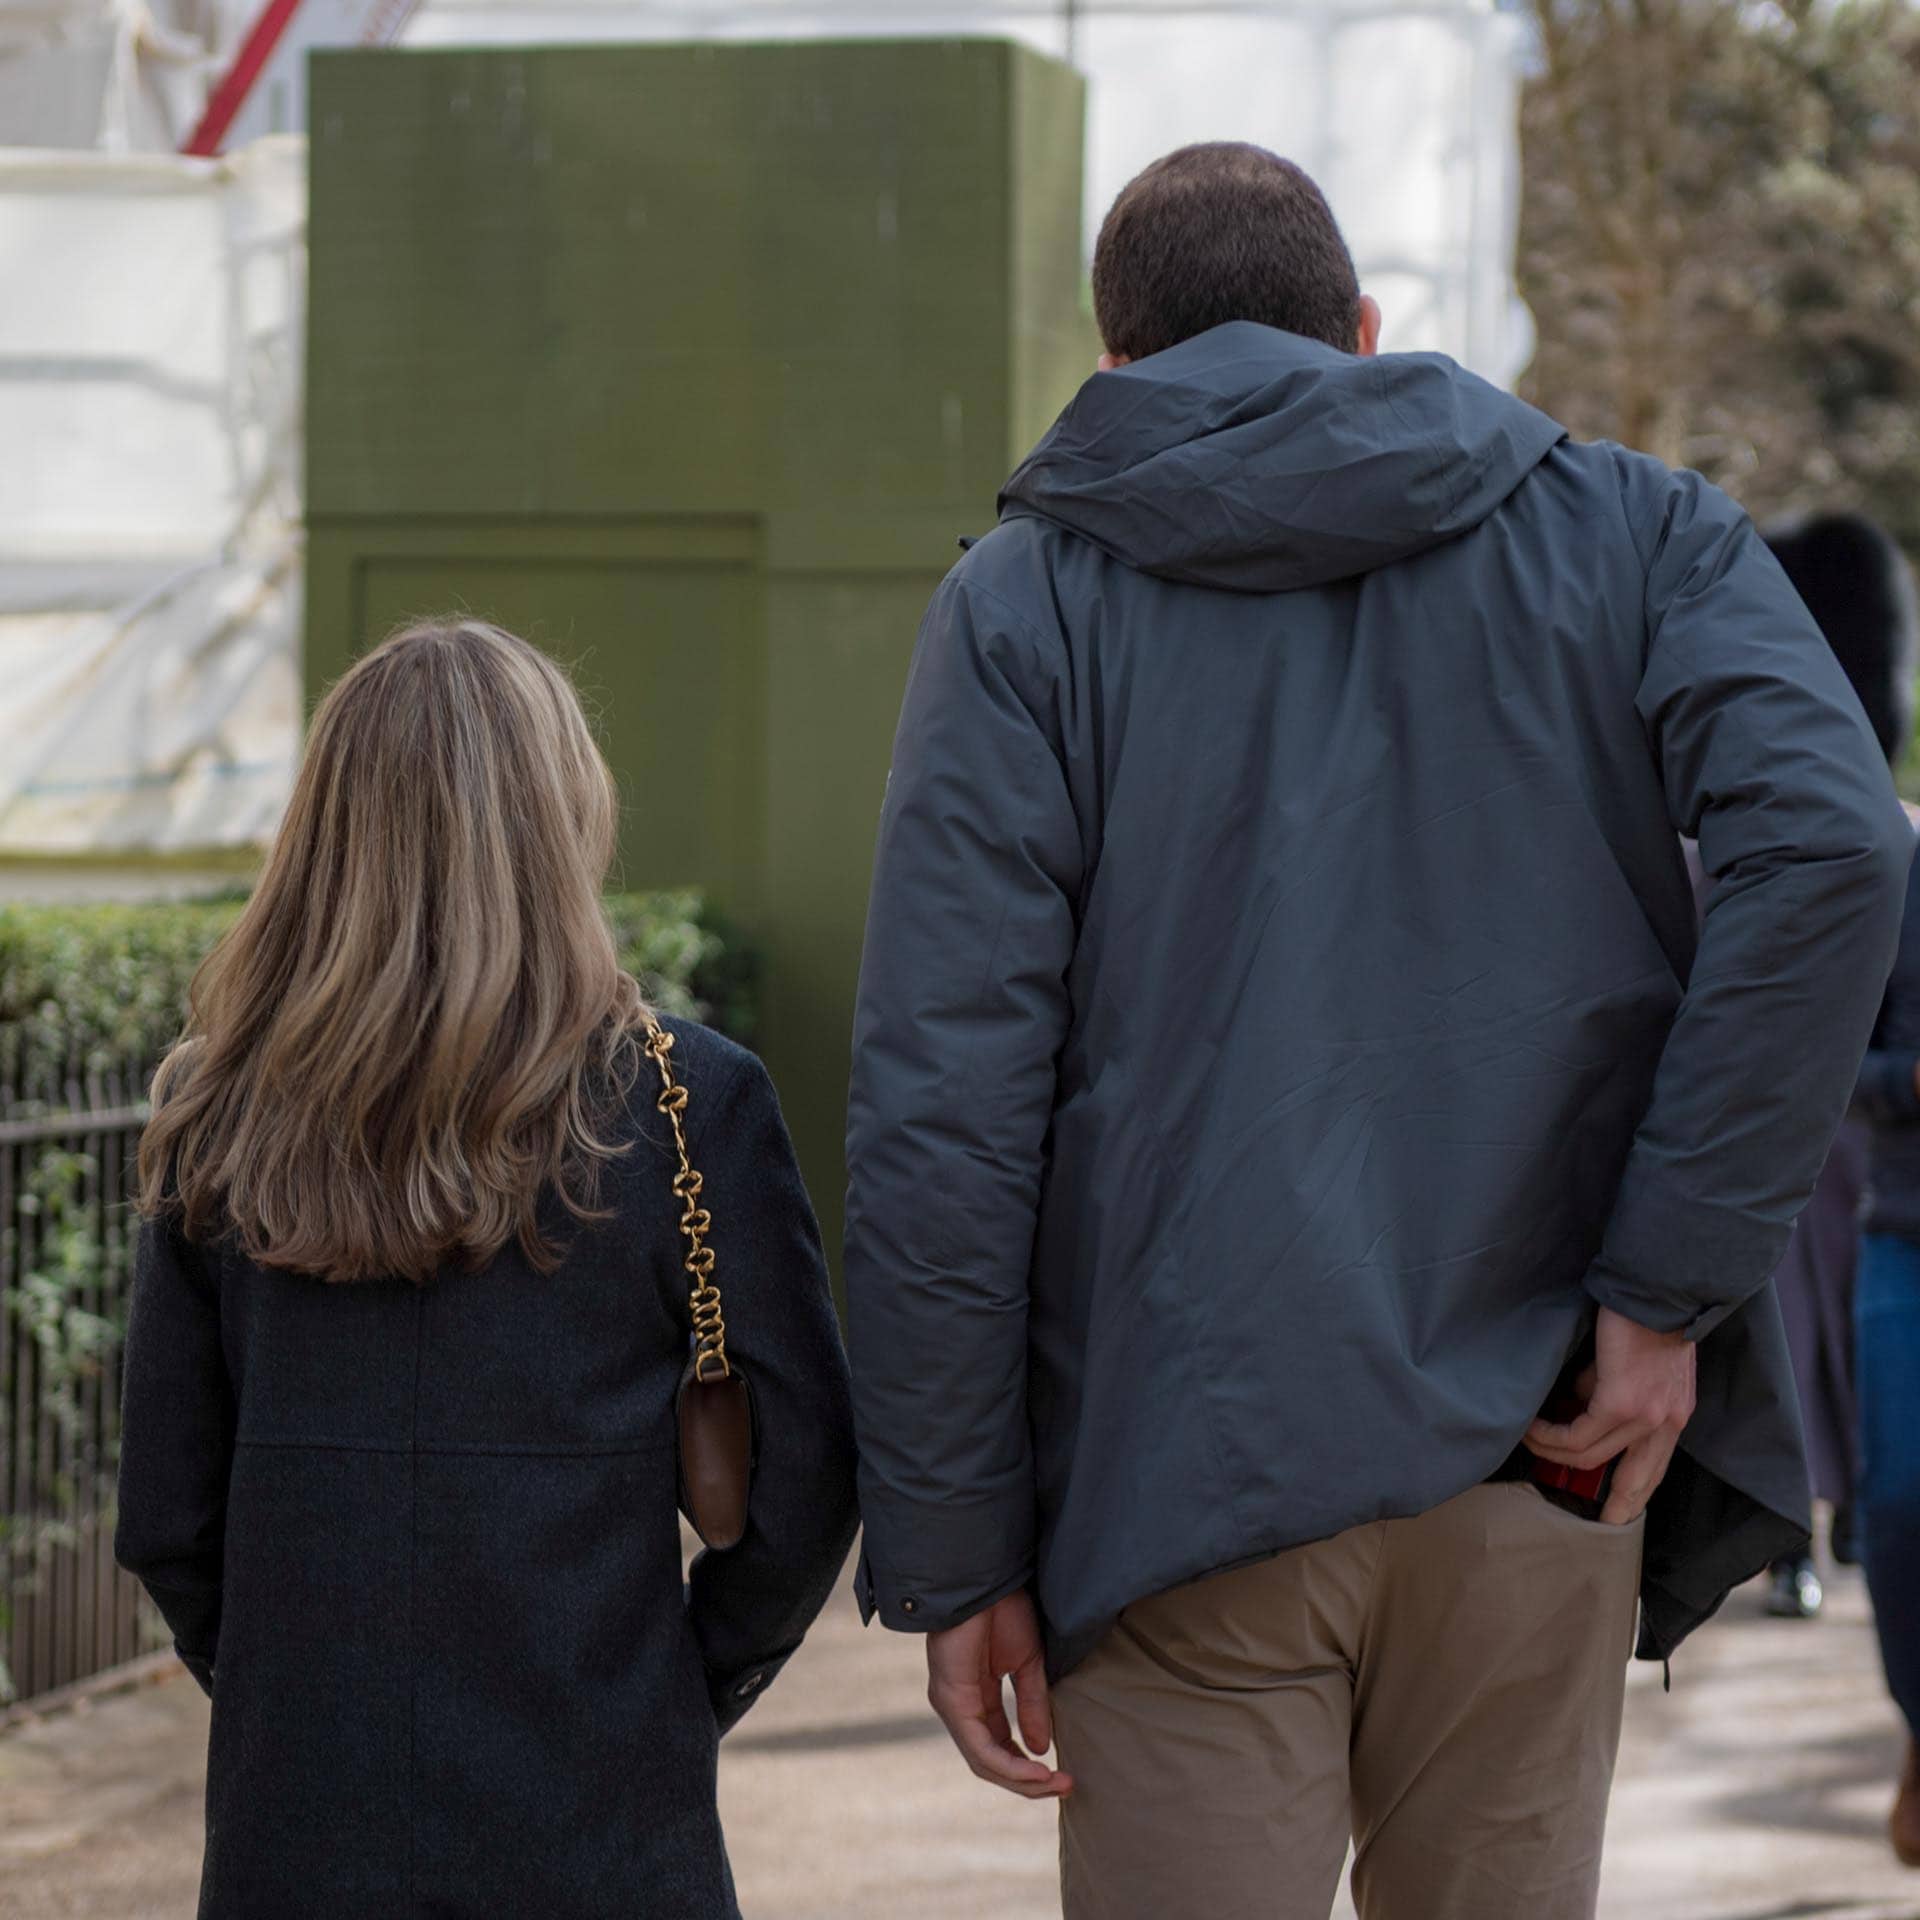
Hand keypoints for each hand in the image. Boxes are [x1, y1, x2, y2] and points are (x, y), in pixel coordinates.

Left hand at [925, 1589, 1073, 1799]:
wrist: (986, 1576)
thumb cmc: (1003, 1608)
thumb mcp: (1026, 1662)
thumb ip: (1031, 1704)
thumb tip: (1041, 1749)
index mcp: (975, 1696)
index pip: (998, 1746)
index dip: (1028, 1767)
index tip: (1063, 1775)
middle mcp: (959, 1706)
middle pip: (990, 1762)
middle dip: (1028, 1781)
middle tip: (1065, 1786)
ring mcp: (950, 1704)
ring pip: (983, 1761)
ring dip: (1021, 1779)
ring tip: (1054, 1782)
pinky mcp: (950, 1699)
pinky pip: (979, 1747)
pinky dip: (1010, 1764)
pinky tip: (1037, 1769)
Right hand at [1525, 1306, 1697, 1526]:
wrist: (1656, 1289)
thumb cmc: (1644, 1315)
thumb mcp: (1640, 1364)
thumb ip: (1617, 1389)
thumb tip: (1582, 1399)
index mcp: (1674, 1413)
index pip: (1655, 1465)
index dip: (1637, 1491)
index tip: (1622, 1508)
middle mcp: (1665, 1422)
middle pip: (1635, 1478)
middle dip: (1616, 1504)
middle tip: (1599, 1521)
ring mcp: (1645, 1416)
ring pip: (1593, 1455)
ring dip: (1556, 1452)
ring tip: (1532, 1441)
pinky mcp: (1620, 1403)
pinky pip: (1578, 1434)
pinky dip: (1551, 1434)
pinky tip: (1534, 1427)